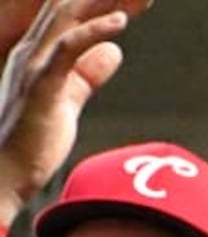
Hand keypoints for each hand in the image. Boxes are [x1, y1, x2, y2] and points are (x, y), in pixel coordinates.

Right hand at [0, 0, 142, 218]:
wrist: (6, 171)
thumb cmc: (33, 139)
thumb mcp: (68, 98)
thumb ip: (87, 74)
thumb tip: (113, 51)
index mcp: (38, 54)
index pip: (71, 16)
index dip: (102, 2)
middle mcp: (32, 52)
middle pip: (70, 8)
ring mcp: (34, 65)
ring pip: (67, 18)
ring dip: (103, 1)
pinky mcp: (42, 83)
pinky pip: (67, 47)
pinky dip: (93, 30)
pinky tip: (119, 20)